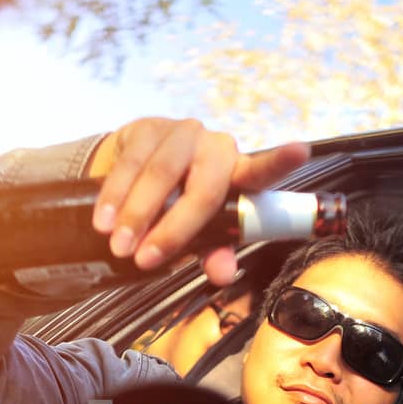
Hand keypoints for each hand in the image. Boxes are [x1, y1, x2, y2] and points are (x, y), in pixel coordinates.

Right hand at [88, 117, 309, 286]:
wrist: (135, 170)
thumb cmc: (177, 206)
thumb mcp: (199, 234)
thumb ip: (215, 252)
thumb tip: (223, 275)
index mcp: (238, 175)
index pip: (262, 171)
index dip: (280, 161)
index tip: (300, 151)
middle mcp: (216, 148)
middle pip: (202, 187)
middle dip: (172, 229)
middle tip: (143, 259)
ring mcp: (182, 134)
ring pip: (161, 175)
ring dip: (136, 215)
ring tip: (118, 245)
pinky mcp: (147, 128)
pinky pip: (130, 164)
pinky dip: (115, 196)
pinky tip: (102, 219)